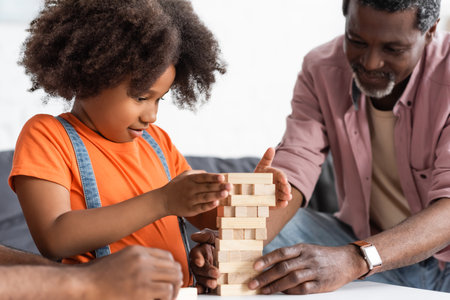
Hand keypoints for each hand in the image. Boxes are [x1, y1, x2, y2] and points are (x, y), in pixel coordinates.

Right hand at [86, 246, 182, 299]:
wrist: (83, 286)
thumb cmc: (97, 276)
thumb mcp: (120, 260)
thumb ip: (138, 262)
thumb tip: (157, 272)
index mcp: (137, 252)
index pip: (167, 256)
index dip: (172, 268)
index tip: (170, 277)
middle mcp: (143, 260)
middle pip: (173, 267)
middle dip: (176, 279)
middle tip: (173, 290)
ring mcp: (143, 275)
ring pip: (173, 280)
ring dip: (173, 290)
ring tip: (168, 298)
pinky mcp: (142, 291)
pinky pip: (166, 293)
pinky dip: (167, 298)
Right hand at [160, 170, 231, 216]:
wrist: (163, 200)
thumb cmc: (177, 186)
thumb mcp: (184, 175)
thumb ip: (197, 173)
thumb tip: (211, 175)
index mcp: (190, 179)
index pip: (203, 177)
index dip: (213, 177)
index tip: (222, 177)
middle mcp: (190, 189)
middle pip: (207, 187)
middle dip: (219, 186)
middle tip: (230, 186)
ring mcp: (190, 200)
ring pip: (205, 197)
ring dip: (216, 195)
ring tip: (226, 193)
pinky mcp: (190, 209)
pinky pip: (201, 207)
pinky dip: (209, 205)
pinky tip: (216, 203)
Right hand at [189, 229, 218, 292]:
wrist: (234, 250)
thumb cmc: (223, 241)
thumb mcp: (216, 236)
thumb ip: (206, 235)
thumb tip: (194, 236)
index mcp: (201, 250)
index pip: (196, 254)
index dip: (197, 258)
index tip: (200, 262)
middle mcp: (201, 262)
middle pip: (198, 268)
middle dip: (206, 271)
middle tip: (215, 274)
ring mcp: (204, 272)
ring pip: (200, 277)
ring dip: (205, 282)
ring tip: (213, 284)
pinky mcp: (208, 279)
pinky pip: (203, 285)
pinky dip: (202, 288)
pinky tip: (204, 291)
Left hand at [248, 244, 364, 294]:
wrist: (347, 261)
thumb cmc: (322, 256)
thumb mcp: (307, 250)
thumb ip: (291, 256)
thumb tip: (269, 263)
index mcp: (302, 248)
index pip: (281, 252)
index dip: (267, 259)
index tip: (254, 266)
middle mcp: (307, 258)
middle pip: (283, 267)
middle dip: (266, 276)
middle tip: (253, 283)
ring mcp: (314, 271)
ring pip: (291, 279)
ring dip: (275, 286)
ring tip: (264, 291)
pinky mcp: (321, 284)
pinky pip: (303, 289)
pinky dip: (291, 292)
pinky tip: (282, 293)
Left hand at [254, 148, 291, 207]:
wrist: (251, 189)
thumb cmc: (259, 176)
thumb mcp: (262, 166)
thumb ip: (267, 158)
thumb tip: (271, 148)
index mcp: (277, 176)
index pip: (282, 176)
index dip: (283, 178)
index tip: (284, 180)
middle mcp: (279, 185)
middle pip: (285, 186)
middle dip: (287, 188)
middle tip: (287, 190)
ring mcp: (277, 194)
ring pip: (284, 195)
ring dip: (286, 196)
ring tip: (287, 197)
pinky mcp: (274, 202)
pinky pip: (279, 203)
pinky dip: (282, 204)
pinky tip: (284, 204)